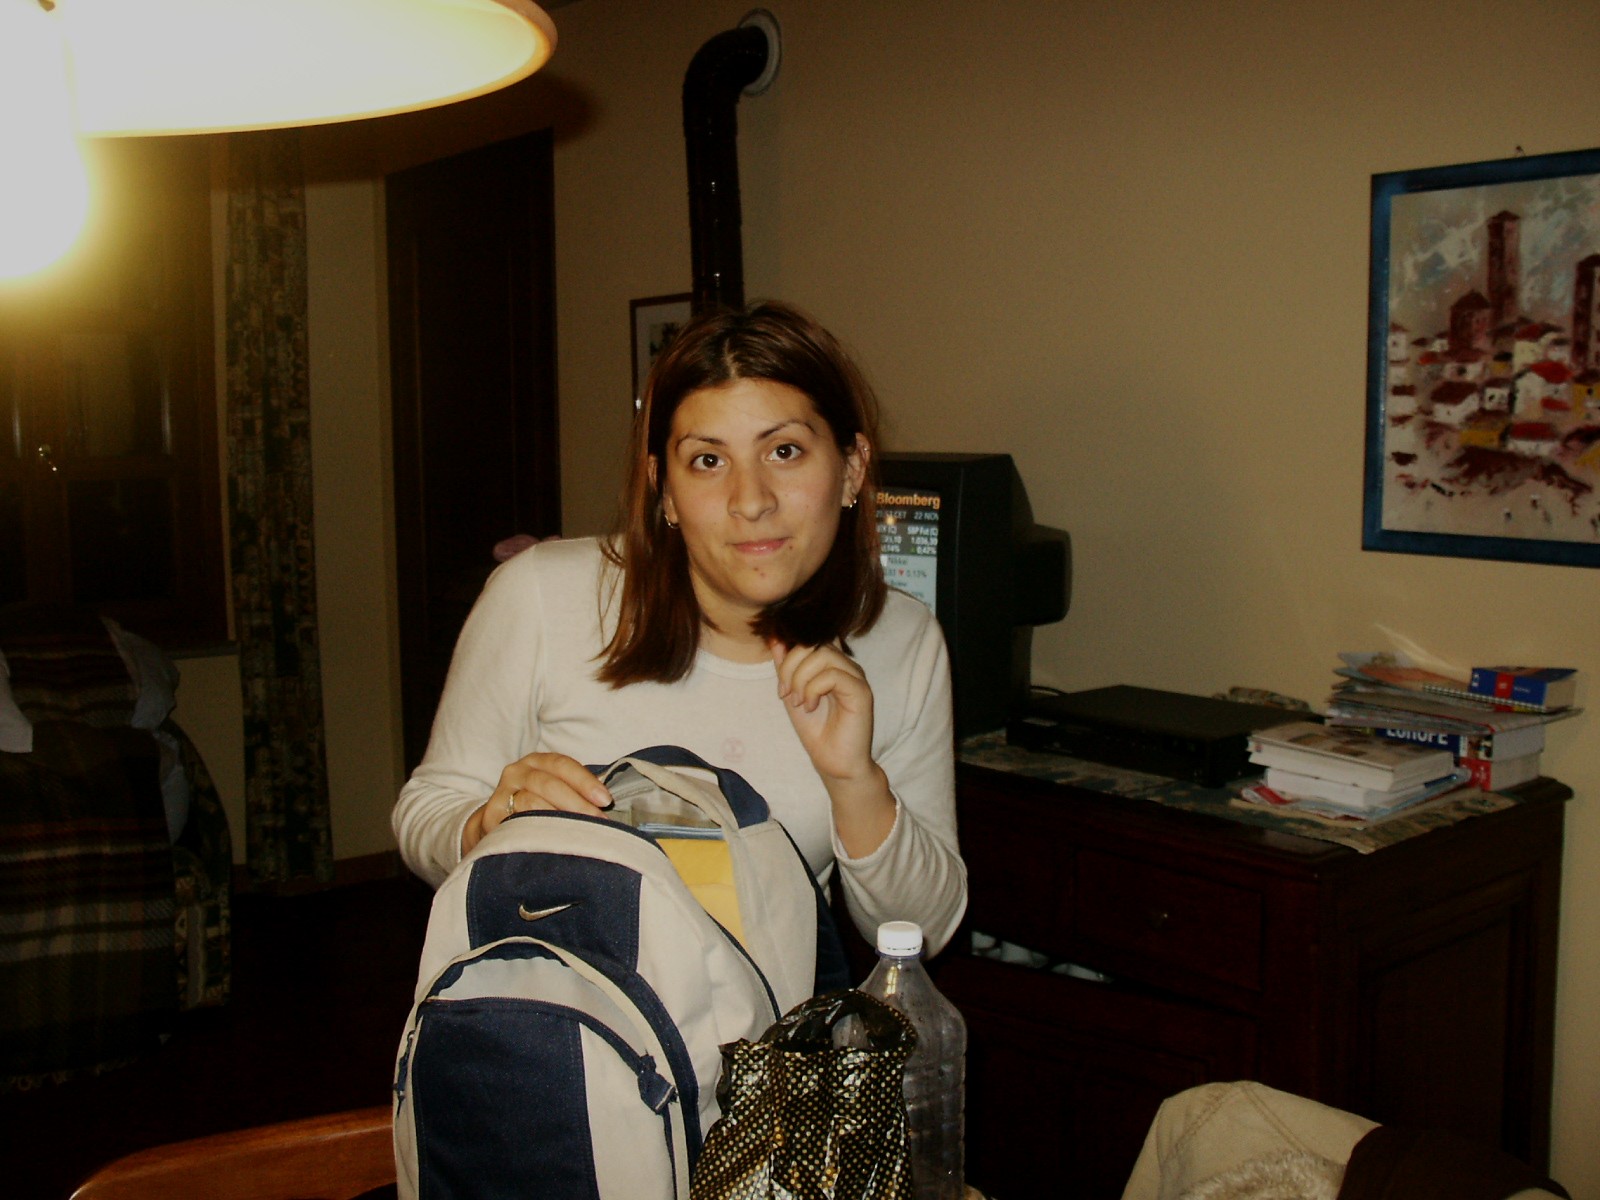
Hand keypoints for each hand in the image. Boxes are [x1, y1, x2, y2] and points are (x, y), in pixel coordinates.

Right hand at [461, 751, 612, 854]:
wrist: (495, 821)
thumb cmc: (536, 805)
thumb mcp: (553, 791)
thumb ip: (576, 792)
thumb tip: (606, 805)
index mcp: (537, 762)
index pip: (563, 765)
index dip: (585, 781)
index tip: (605, 800)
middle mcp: (518, 771)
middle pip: (548, 783)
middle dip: (577, 803)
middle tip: (598, 821)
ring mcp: (502, 792)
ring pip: (531, 802)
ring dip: (558, 818)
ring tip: (579, 833)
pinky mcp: (491, 814)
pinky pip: (516, 822)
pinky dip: (536, 830)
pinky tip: (552, 839)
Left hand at [769, 641, 875, 783]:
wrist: (834, 762)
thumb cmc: (816, 730)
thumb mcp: (792, 693)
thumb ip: (785, 667)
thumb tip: (774, 637)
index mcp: (831, 664)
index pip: (811, 638)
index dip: (789, 653)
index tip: (781, 685)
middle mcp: (846, 665)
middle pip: (815, 643)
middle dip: (791, 665)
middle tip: (785, 693)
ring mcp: (855, 677)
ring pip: (823, 655)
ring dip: (801, 678)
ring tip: (798, 701)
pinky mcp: (861, 691)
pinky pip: (833, 675)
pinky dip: (814, 689)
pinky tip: (810, 706)